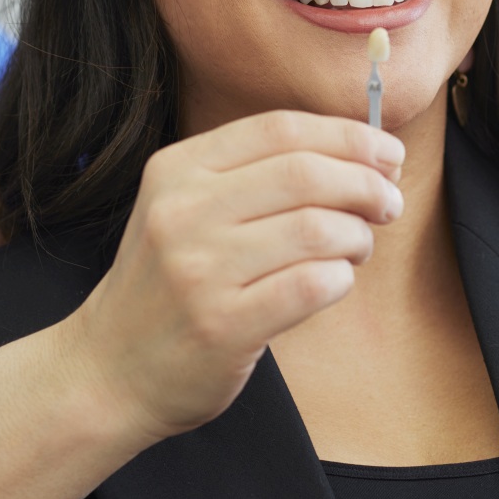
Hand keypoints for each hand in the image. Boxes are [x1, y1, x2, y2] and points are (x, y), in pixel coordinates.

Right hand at [61, 110, 403, 442]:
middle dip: (366, 183)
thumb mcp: (184, 208)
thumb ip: (254, 175)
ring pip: (317, 229)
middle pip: (304, 173)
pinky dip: (341, 278)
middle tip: (388, 202)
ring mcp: (200, 270)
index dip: (347, 136)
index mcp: (177, 170)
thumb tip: (360, 153)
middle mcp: (182, 212)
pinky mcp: (222, 325)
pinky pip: (312, 285)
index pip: (280, 128)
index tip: (385, 154)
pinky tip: (335, 281)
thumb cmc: (166, 285)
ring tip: (357, 248)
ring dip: (358, 236)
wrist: (109, 370)